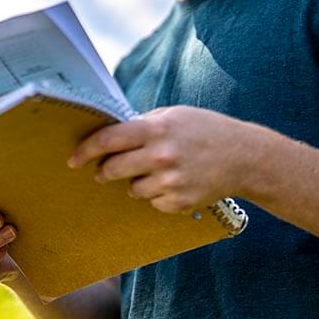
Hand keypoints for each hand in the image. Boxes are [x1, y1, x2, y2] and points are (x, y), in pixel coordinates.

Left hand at [68, 106, 258, 213]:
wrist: (245, 156)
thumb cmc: (205, 130)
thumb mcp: (174, 115)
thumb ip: (142, 124)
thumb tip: (108, 133)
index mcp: (156, 129)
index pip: (108, 140)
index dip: (86, 150)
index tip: (73, 159)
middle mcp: (161, 155)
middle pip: (113, 169)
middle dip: (104, 171)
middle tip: (103, 172)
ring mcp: (171, 181)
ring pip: (132, 189)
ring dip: (136, 182)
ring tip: (157, 171)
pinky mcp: (180, 202)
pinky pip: (152, 202)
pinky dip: (157, 195)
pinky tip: (175, 183)